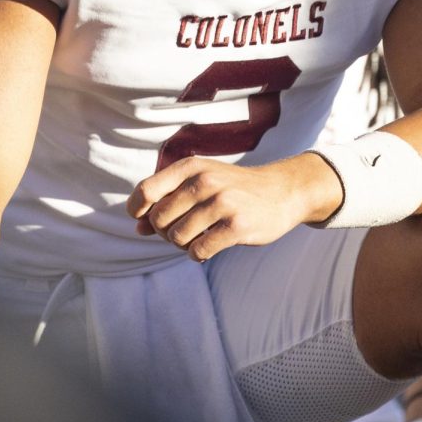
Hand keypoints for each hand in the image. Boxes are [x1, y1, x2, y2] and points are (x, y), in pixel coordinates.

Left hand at [126, 153, 342, 261]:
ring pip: (177, 237)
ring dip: (182, 245)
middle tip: (182, 232)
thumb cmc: (235, 189)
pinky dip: (198, 254)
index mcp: (192, 167)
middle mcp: (205, 181)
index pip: (146, 190)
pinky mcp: (237, 226)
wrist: (283, 192)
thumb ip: (169, 200)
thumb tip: (138, 228)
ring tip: (198, 239)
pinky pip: (198, 250)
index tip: (144, 220)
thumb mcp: (202, 182)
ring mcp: (222, 203)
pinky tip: (209, 248)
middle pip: (158, 219)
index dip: (138, 210)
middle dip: (164, 232)